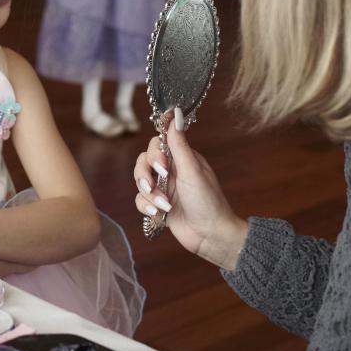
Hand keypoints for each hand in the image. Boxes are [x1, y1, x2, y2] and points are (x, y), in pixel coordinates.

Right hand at [133, 111, 247, 269]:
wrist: (211, 236)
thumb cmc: (208, 202)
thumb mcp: (192, 171)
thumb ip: (179, 144)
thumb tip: (175, 114)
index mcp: (182, 158)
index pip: (158, 143)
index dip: (155, 152)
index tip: (161, 164)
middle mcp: (171, 170)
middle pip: (143, 161)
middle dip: (145, 173)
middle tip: (155, 183)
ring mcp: (163, 188)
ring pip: (139, 180)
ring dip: (148, 193)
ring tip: (162, 204)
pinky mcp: (157, 205)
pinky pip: (140, 199)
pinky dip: (146, 206)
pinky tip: (158, 213)